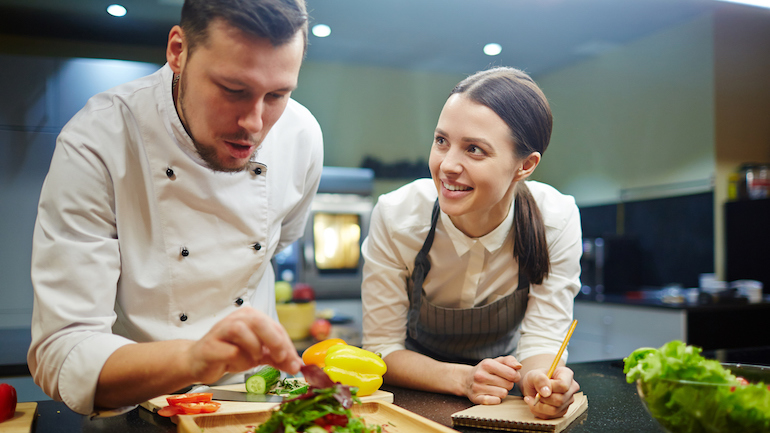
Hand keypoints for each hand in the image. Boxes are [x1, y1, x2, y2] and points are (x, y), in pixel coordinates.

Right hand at [185, 307, 301, 383]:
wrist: (199, 361)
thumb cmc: (229, 353)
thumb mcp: (258, 354)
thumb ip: (277, 358)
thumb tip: (296, 365)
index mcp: (251, 316)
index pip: (275, 327)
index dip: (287, 345)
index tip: (295, 362)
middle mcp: (236, 319)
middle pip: (259, 321)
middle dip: (274, 340)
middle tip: (281, 358)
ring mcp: (221, 330)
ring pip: (242, 332)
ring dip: (253, 348)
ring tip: (253, 359)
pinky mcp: (210, 345)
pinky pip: (229, 350)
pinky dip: (237, 360)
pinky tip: (235, 363)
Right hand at [463, 356, 521, 404]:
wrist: (466, 379)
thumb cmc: (486, 370)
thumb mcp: (496, 361)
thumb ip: (509, 360)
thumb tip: (519, 366)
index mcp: (487, 364)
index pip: (512, 374)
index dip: (515, 376)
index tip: (511, 376)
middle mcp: (480, 375)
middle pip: (508, 385)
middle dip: (508, 384)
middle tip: (501, 382)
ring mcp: (477, 387)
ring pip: (503, 394)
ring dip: (503, 391)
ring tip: (496, 387)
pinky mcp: (476, 398)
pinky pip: (495, 401)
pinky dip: (497, 399)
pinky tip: (492, 394)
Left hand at [521, 366, 579, 418]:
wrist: (533, 385)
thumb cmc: (535, 378)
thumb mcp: (533, 374)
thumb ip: (539, 380)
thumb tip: (546, 392)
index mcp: (567, 375)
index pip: (563, 386)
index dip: (550, 388)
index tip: (540, 387)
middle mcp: (571, 389)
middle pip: (560, 400)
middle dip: (543, 398)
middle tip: (535, 393)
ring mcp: (567, 401)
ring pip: (554, 410)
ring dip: (539, 406)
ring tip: (532, 398)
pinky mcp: (562, 411)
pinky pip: (549, 416)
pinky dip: (538, 411)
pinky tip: (535, 403)